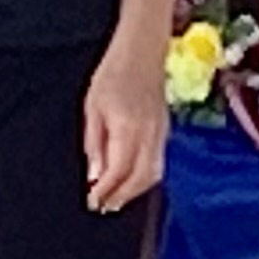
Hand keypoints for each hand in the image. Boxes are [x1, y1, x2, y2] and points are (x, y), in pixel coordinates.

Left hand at [83, 42, 167, 213]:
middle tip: (102, 207)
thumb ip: (95, 144)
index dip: (106, 191)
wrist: (142, 51)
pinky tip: (130, 181)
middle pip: (140, 179)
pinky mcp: (165, 131)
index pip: (119, 171)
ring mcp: (162, 133)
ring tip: (115, 200)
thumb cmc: (112, 74)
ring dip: (135, 192)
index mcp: (128, 128)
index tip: (92, 202)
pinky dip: (145, 178)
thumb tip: (95, 175)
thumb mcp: (92, 108)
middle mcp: (150, 135)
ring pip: (153, 174)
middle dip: (122, 197)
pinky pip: (159, 162)